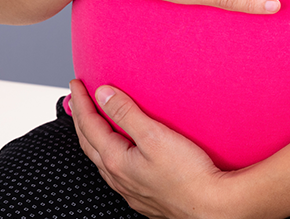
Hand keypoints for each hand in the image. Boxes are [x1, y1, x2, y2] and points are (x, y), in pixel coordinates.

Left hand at [70, 80, 238, 218]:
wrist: (211, 207)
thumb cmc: (188, 174)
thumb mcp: (155, 135)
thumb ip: (126, 113)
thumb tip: (103, 95)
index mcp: (116, 160)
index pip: (90, 125)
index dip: (81, 102)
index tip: (77, 84)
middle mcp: (118, 178)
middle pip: (89, 143)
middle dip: (81, 119)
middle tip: (77, 99)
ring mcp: (130, 190)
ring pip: (101, 160)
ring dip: (93, 138)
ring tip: (92, 124)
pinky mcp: (143, 197)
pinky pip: (116, 172)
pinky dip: (109, 154)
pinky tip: (119, 154)